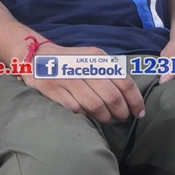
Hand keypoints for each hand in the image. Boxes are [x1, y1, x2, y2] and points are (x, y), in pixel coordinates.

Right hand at [18, 43, 144, 122]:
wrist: (35, 56)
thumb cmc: (70, 62)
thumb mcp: (91, 59)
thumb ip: (109, 73)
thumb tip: (129, 97)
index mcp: (96, 57)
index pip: (124, 81)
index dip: (135, 100)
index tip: (139, 112)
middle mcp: (82, 66)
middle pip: (111, 96)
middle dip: (120, 112)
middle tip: (120, 117)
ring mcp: (66, 77)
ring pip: (95, 105)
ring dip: (104, 116)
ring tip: (105, 118)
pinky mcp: (53, 89)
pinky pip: (76, 108)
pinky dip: (84, 114)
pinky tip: (86, 114)